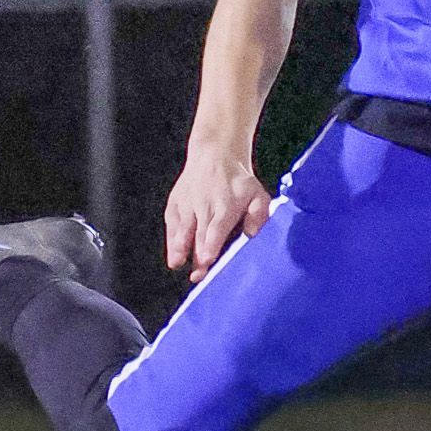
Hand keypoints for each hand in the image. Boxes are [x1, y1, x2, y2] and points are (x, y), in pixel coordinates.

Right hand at [164, 138, 272, 280]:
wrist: (215, 155)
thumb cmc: (238, 182)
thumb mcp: (257, 193)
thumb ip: (259, 214)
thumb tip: (252, 234)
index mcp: (226, 206)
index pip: (217, 228)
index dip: (211, 244)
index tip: (207, 258)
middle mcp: (204, 205)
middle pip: (199, 234)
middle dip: (197, 255)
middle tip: (197, 275)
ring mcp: (187, 204)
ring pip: (182, 229)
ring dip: (179, 247)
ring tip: (176, 263)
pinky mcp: (175, 204)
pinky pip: (171, 223)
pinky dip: (171, 238)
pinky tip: (173, 255)